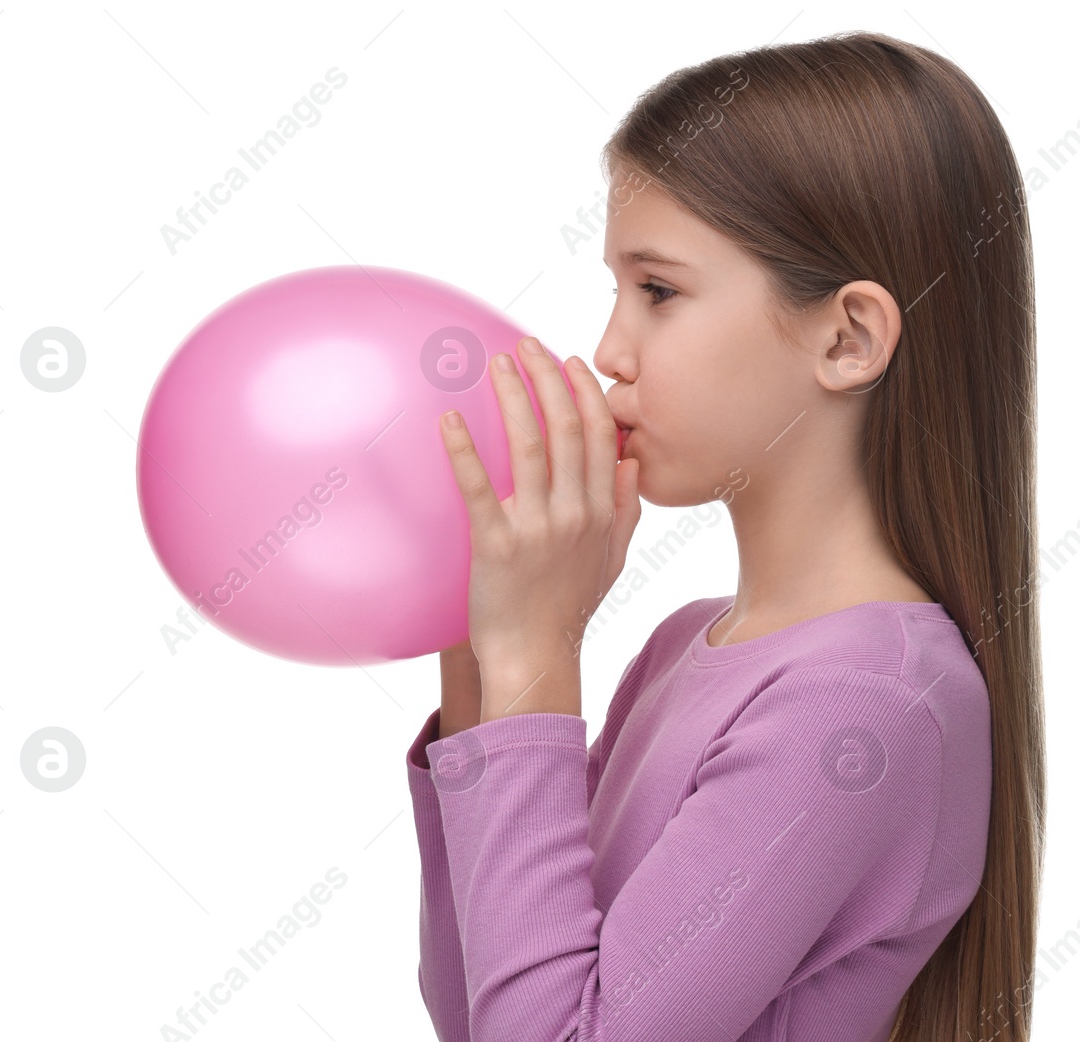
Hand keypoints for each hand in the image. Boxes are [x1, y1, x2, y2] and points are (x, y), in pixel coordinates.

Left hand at [438, 338, 640, 705]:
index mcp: (601, 512)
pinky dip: (465, 450)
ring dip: (514, 398)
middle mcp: (575, 514)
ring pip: (530, 446)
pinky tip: (449, 420)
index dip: (585, 393)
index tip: (569, 362)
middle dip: (549, 379)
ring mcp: (538, 529)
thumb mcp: (612, 560)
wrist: (536, 657)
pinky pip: (479, 488)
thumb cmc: (568, 609)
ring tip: (496, 363)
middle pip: (567, 429)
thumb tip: (630, 462)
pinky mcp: (497, 546)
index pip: (600, 437)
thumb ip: (624, 510)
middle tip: (528, 346)